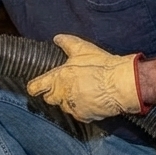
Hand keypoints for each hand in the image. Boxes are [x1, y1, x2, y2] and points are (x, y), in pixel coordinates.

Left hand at [26, 34, 144, 121]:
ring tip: (82, 92)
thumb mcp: (82, 49)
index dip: (34, 86)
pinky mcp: (84, 116)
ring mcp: (72, 107)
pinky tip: (90, 100)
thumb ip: (67, 43)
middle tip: (66, 86)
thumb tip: (57, 38)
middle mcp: (61, 96)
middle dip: (54, 94)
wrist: (120, 84)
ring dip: (69, 101)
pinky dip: (83, 109)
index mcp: (57, 79)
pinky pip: (78, 114)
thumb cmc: (101, 66)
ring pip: (64, 107)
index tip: (35, 87)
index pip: (35, 87)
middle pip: (49, 99)